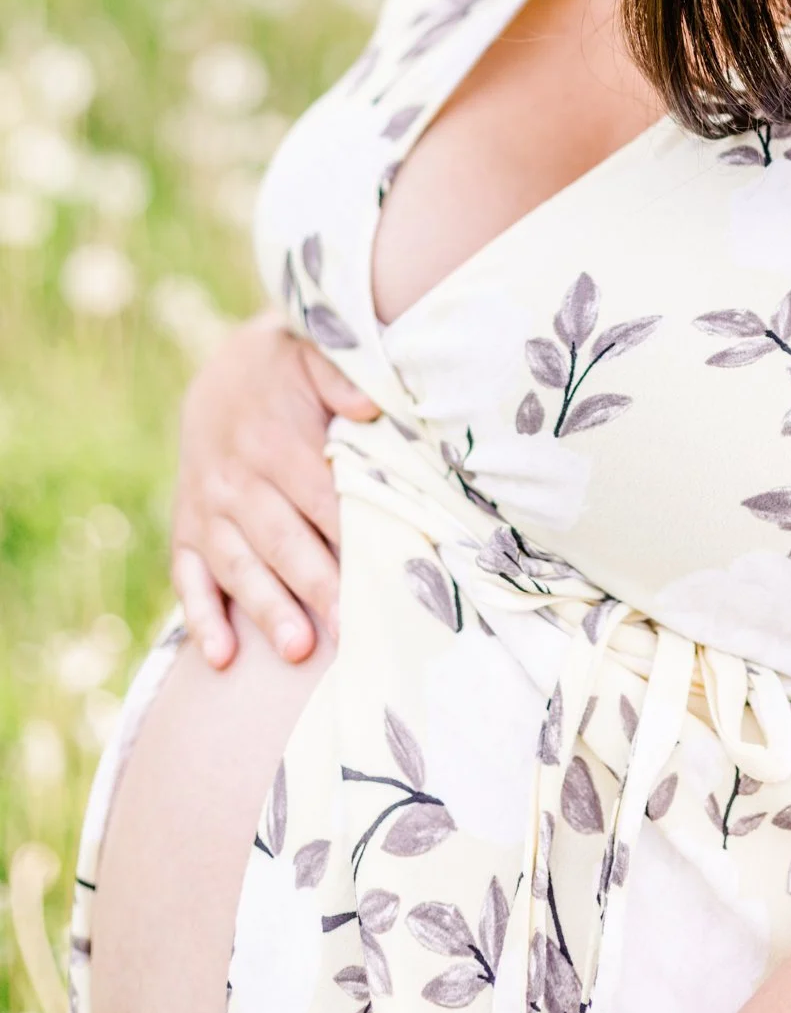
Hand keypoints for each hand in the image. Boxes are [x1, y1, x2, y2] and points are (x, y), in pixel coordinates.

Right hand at [171, 308, 378, 667]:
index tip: (380, 570)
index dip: (349, 534)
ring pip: (238, 568)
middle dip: (315, 585)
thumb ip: (341, 378)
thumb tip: (371, 405)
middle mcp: (234, 481)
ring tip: (298, 649)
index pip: (320, 497)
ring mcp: (206, 510)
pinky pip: (189, 580)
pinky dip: (202, 619)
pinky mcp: (187, 531)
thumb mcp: (312, 354)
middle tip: (348, 626)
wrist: (222, 371)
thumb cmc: (287, 371)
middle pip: (281, 540)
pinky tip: (222, 658)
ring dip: (266, 609)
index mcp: (274, 442)